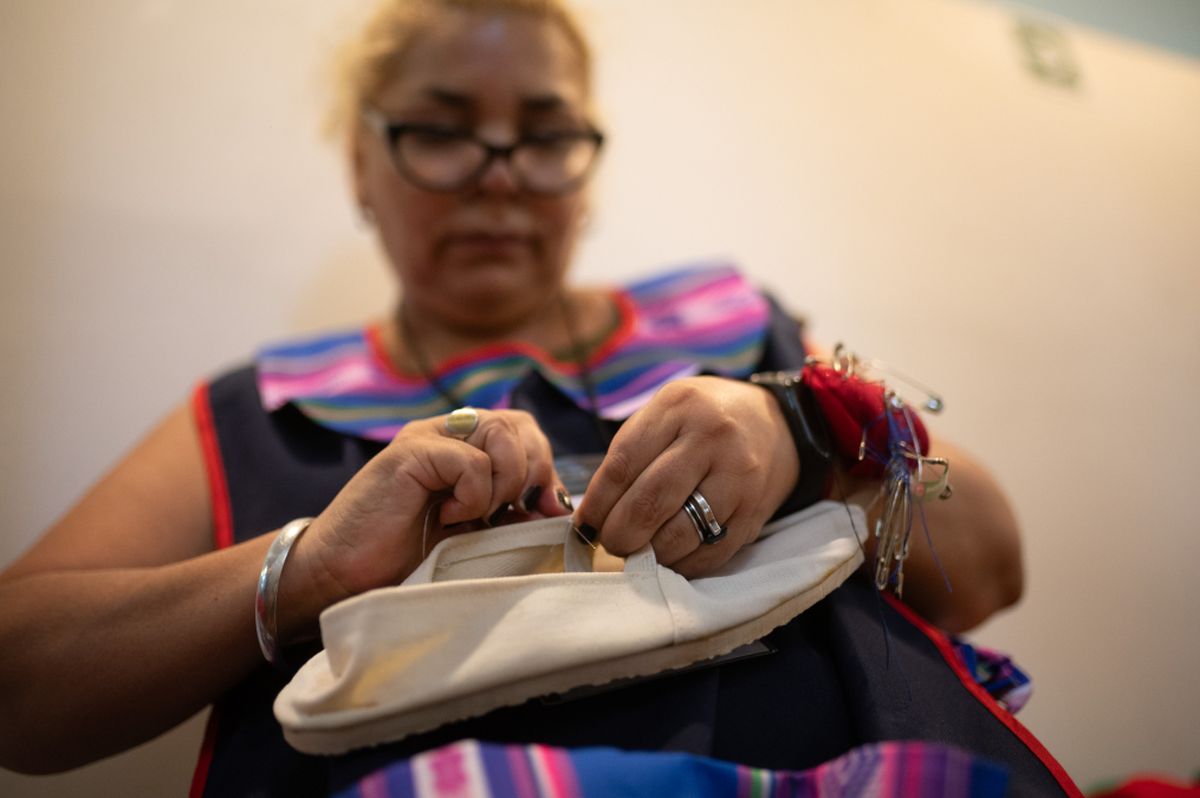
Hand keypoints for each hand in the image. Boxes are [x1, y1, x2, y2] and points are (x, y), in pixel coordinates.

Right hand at [288, 409, 569, 612]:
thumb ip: (509, 512)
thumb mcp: (472, 531)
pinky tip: (448, 518)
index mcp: (463, 445)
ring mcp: (426, 438)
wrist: (339, 574)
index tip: (542, 511)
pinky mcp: (410, 453)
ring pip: (501, 434)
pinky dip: (473, 496)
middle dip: (530, 473)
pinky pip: (471, 461)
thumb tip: (557, 506)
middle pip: (519, 424)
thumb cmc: (402, 557)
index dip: (542, 467)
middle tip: (509, 512)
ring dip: (502, 483)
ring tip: (474, 515)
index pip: (524, 431)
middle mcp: (446, 432)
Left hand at [575, 376, 799, 577]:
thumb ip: (630, 452)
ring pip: (679, 534)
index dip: (597, 503)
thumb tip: (593, 513)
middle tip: (610, 542)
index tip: (585, 524)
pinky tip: (669, 556)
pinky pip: (709, 554)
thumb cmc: (704, 419)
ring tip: (638, 549)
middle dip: (619, 534)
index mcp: (679, 408)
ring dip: (649, 554)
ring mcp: (738, 478)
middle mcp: (712, 439)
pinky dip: (681, 565)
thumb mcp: (666, 411)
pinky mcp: (754, 514)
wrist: (779, 424)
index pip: (624, 465)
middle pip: (650, 502)